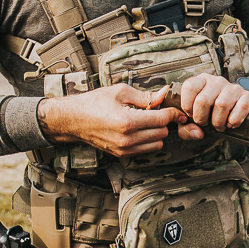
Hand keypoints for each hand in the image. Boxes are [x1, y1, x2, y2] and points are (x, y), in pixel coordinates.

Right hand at [39, 83, 178, 155]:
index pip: (162, 120)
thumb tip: (164, 94)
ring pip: (157, 144)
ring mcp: (124, 149)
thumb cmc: (95, 102)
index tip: (174, 109)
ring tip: (146, 121)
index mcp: (128, 121)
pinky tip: (140, 129)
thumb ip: (145, 95)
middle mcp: (127, 139)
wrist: (74, 119)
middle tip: (155, 112)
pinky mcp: (122, 155)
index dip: (171, 112)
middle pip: (162, 133)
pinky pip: (146, 150)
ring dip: (157, 132)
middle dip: (162, 121)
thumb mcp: (120, 92)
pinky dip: (148, 140)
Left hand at [170, 73, 248, 140]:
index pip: (189, 87)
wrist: (232, 117)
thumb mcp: (193, 119)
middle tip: (205, 123)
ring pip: (221, 105)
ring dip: (218, 122)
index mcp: (201, 81)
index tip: (191, 115)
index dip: (187, 106)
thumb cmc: (210, 115)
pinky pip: (241, 107)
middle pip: (203, 100)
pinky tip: (231, 123)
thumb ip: (186, 128)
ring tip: (218, 125)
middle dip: (202, 118)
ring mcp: (233, 88)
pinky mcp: (247, 96)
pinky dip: (234, 120)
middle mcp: (217, 81)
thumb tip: (196, 132)